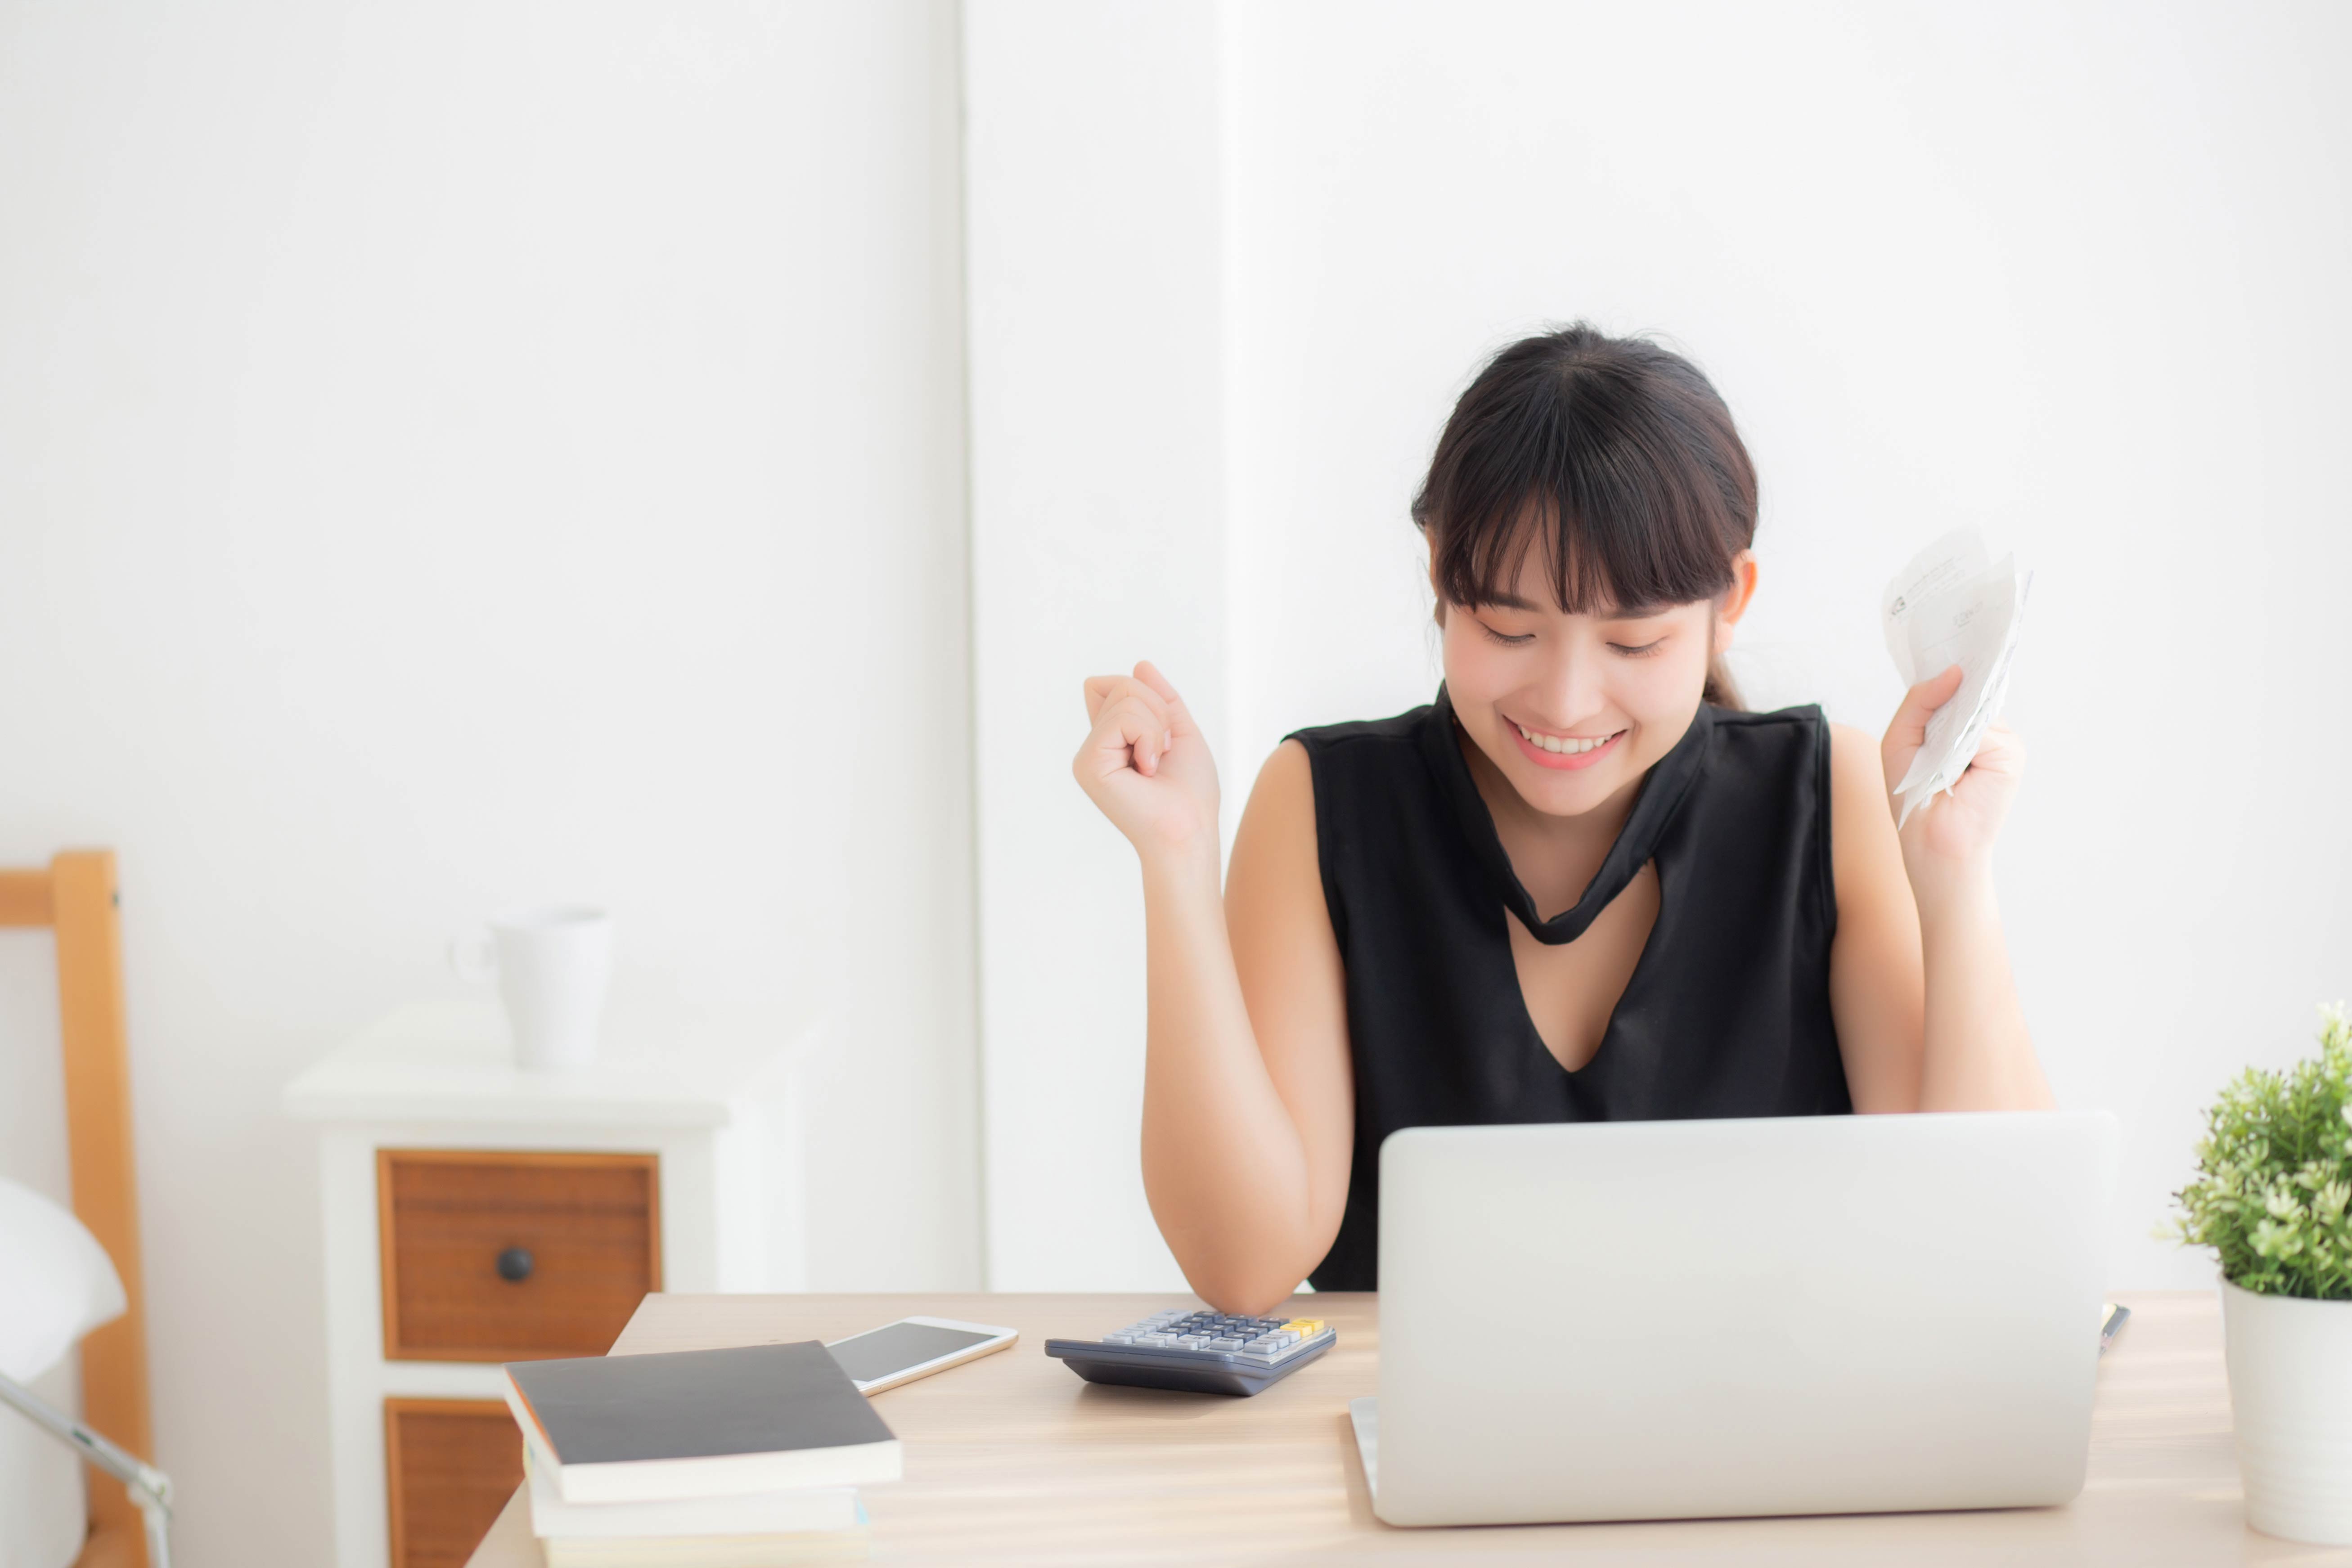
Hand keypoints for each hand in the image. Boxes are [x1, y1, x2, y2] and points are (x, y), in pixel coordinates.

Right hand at [1073, 661, 1220, 860]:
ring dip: (1156, 726)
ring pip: (1124, 697)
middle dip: (1158, 710)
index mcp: (1111, 739)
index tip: (1164, 738)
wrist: (1190, 830)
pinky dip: (1148, 737)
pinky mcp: (1088, 764)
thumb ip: (1161, 698)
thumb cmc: (1190, 792)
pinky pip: (1122, 719)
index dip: (1148, 698)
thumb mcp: (1180, 731)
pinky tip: (1147, 770)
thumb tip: (1140, 665)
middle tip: (1163, 753)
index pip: (1116, 685)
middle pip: (1121, 685)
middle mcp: (1094, 746)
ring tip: (1155, 764)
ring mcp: (1088, 756)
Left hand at [1880, 665, 2023, 904]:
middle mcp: (1982, 728)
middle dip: (1955, 682)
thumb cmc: (1912, 793)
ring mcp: (1999, 741)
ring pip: (1978, 710)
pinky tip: (1955, 764)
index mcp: (1956, 723)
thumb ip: (1920, 701)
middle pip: (1971, 691)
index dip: (1952, 667)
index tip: (1947, 635)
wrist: (1932, 838)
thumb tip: (1953, 672)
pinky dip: (1965, 743)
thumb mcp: (1902, 739)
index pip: (1959, 686)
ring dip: (1953, 722)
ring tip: (1938, 750)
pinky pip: (1987, 733)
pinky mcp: (2011, 757)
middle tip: (1948, 661)